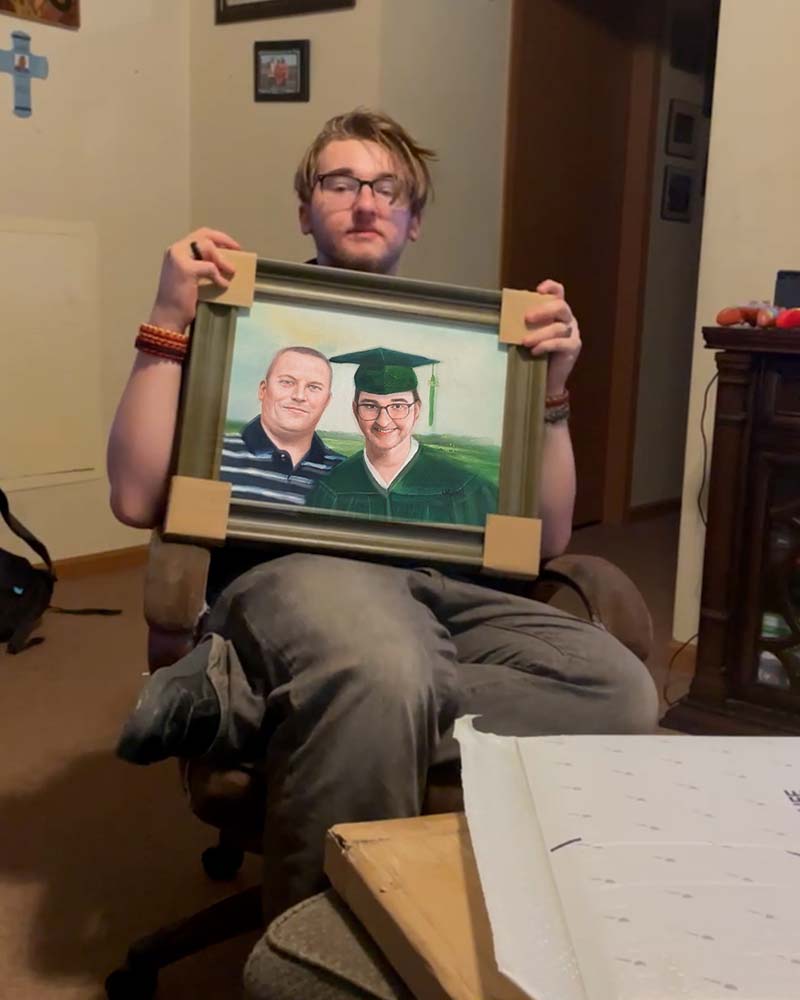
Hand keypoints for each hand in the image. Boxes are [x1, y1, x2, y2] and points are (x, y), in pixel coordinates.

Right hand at [149, 227, 240, 331]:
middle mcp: (175, 250)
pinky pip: (210, 267)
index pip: (199, 235)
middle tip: (237, 250)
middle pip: (204, 235)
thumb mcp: (190, 278)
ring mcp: (179, 258)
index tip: (232, 247)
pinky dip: (219, 276)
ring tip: (231, 271)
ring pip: (208, 246)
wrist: (169, 316)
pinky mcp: (186, 269)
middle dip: (223, 240)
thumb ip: (201, 265)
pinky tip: (223, 285)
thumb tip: (223, 261)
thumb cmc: (179, 301)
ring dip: (223, 259)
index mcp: (175, 252)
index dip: (217, 238)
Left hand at [520, 279, 581, 395]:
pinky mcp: (574, 347)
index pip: (559, 293)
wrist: (546, 379)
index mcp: (557, 312)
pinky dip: (546, 345)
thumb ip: (526, 322)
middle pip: (561, 307)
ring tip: (525, 341)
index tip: (539, 290)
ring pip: (559, 327)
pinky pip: (561, 343)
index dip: (551, 288)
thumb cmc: (535, 353)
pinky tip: (535, 351)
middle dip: (543, 310)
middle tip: (527, 318)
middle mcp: (568, 319)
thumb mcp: (530, 333)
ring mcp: (573, 333)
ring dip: (540, 333)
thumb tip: (509, 313)